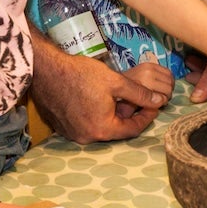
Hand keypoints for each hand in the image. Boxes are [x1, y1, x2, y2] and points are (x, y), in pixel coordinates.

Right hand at [29, 35, 168, 143]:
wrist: (46, 70)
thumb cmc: (81, 74)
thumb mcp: (116, 81)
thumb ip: (139, 94)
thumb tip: (160, 101)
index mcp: (102, 129)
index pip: (133, 130)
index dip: (146, 117)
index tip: (154, 105)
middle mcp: (87, 137)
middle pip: (116, 131)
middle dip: (130, 117)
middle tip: (140, 103)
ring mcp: (72, 134)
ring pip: (100, 128)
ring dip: (112, 117)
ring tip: (120, 101)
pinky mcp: (62, 127)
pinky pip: (85, 125)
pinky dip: (96, 117)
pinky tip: (99, 101)